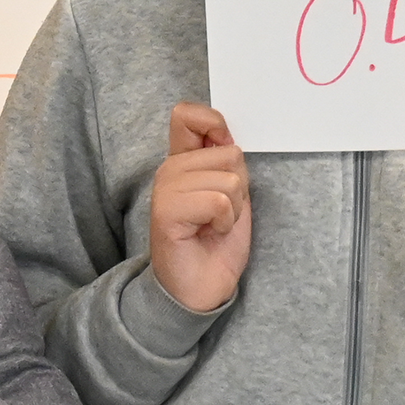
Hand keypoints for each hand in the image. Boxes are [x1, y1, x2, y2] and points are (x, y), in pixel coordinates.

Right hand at [148, 102, 250, 312]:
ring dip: (233, 208)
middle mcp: (169, 170)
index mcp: (183, 161)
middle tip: (220, 213)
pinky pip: (218, 201)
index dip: (214, 123)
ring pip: (228, 179)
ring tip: (214, 225)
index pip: (187, 115)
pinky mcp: (166, 211)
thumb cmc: (217, 242)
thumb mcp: (232, 194)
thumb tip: (228, 135)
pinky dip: (225, 221)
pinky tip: (209, 233)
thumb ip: (227, 162)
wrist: (200, 289)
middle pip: (228, 152)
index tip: (224, 150)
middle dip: (239, 186)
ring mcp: (164, 189)